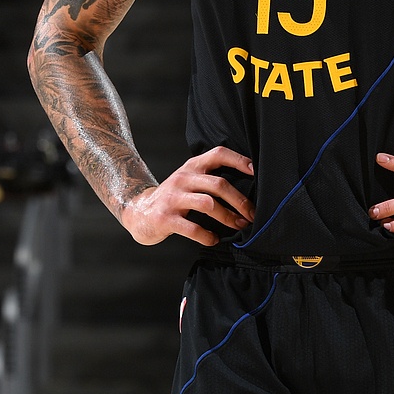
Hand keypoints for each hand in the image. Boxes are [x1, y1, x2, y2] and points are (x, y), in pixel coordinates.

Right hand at [117, 147, 253, 245]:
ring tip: (238, 227)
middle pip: (218, 183)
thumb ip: (209, 178)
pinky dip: (208, 236)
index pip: (218, 154)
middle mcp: (182, 179)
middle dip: (240, 201)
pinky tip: (213, 239)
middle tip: (252, 214)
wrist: (138, 211)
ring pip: (208, 204)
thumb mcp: (188, 180)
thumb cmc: (173, 198)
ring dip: (228, 217)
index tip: (255, 171)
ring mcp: (172, 198)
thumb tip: (247, 186)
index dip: (239, 160)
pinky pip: (193, 228)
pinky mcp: (165, 218)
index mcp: (191, 167)